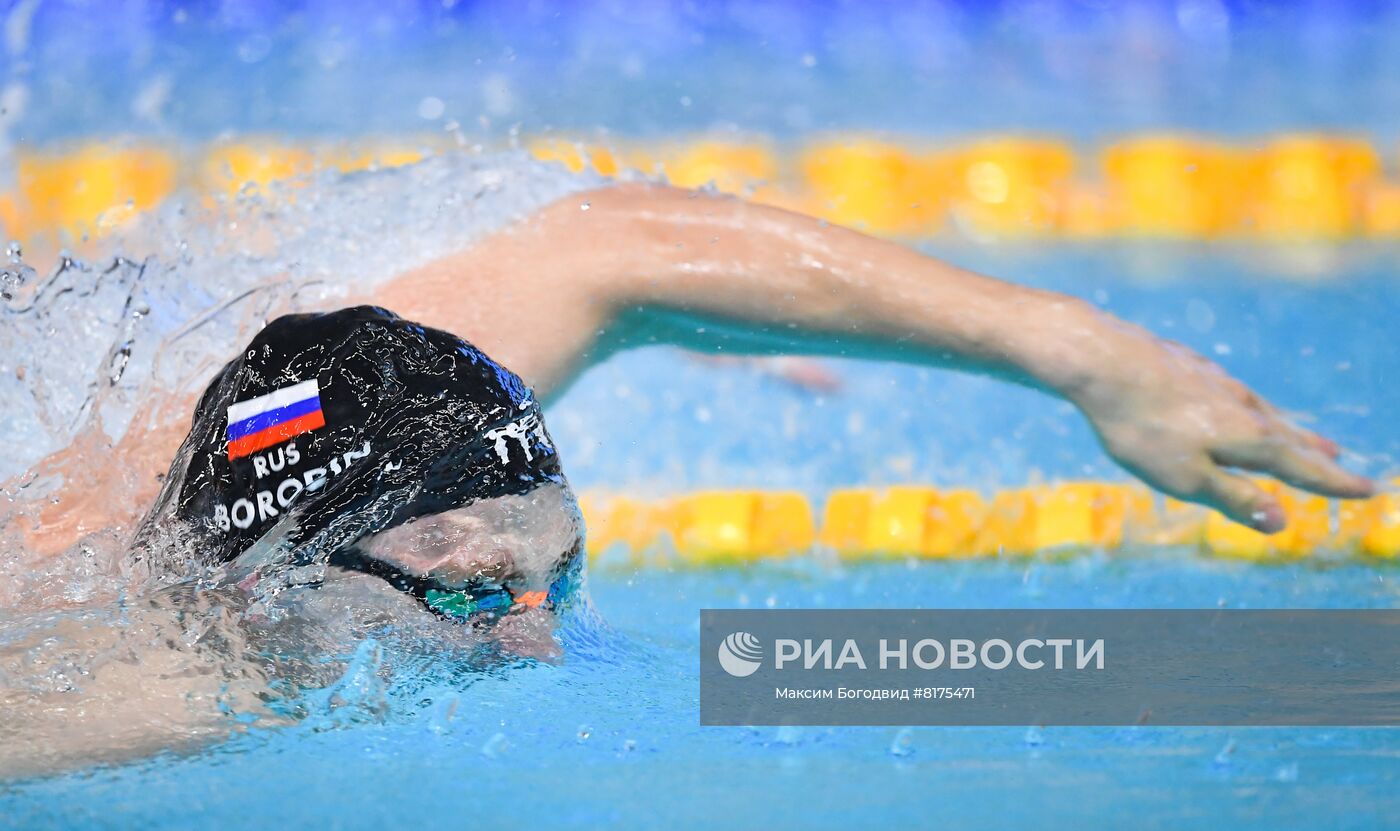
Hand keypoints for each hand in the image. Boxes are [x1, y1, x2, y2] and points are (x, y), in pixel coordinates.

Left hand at [1067, 323, 1372, 531]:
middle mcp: (1243, 405)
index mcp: (1250, 438)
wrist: (1101, 360)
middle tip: (1340, 460)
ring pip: (1261, 410)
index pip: (1303, 468)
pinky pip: (1231, 393)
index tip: (1369, 488)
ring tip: (1304, 436)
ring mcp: (1217, 381)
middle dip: (1314, 453)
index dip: (1336, 483)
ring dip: (1287, 427)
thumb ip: (1234, 498)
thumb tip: (1282, 522)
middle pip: (1287, 435)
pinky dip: (1248, 407)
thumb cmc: (1141, 427)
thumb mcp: (1186, 478)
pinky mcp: (1189, 365)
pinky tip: (1237, 403)